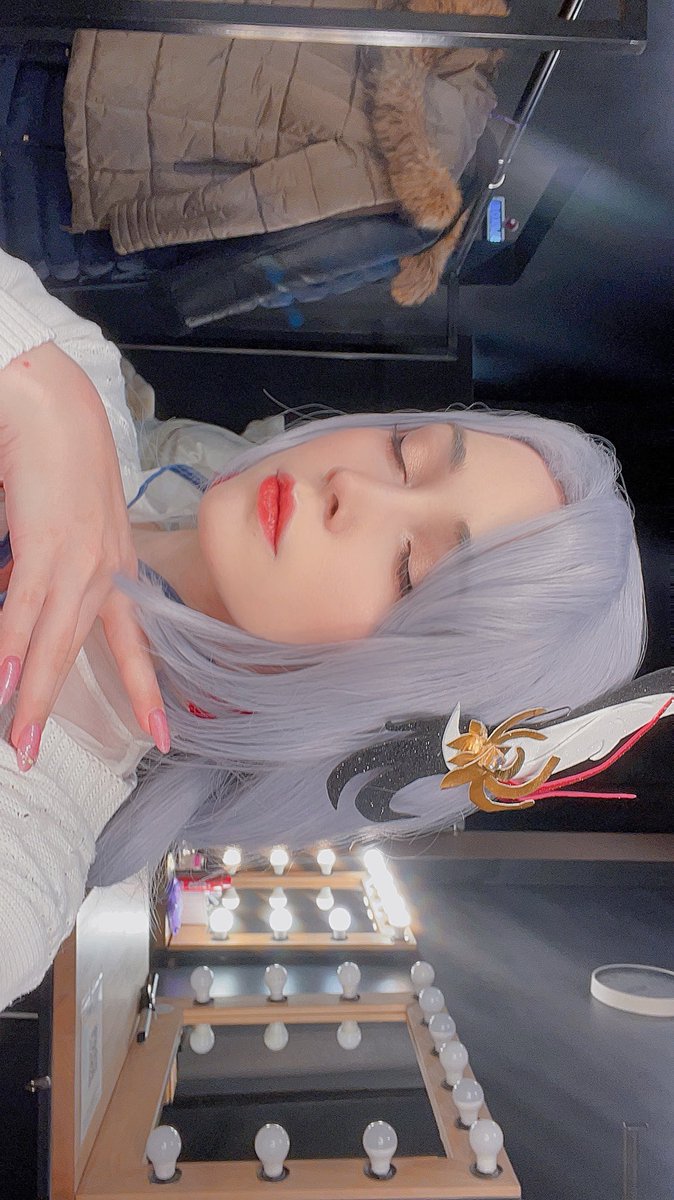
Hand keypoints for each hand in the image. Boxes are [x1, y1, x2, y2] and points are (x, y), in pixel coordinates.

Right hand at [0, 341, 169, 769]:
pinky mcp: (46, 542)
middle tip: (34, 756)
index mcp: (115, 565)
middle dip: (58, 705)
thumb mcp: (67, 520)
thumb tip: (29, 602)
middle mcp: (104, 569)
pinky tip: (2, 684)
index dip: (144, 689)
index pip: (133, 640)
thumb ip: (53, 566)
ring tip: (18, 741)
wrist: (51, 401)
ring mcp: (78, 558)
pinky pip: (24, 607)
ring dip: (30, 693)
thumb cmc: (58, 454)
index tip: (159, 733)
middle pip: (81, 651)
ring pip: (52, 640)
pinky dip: (10, 647)